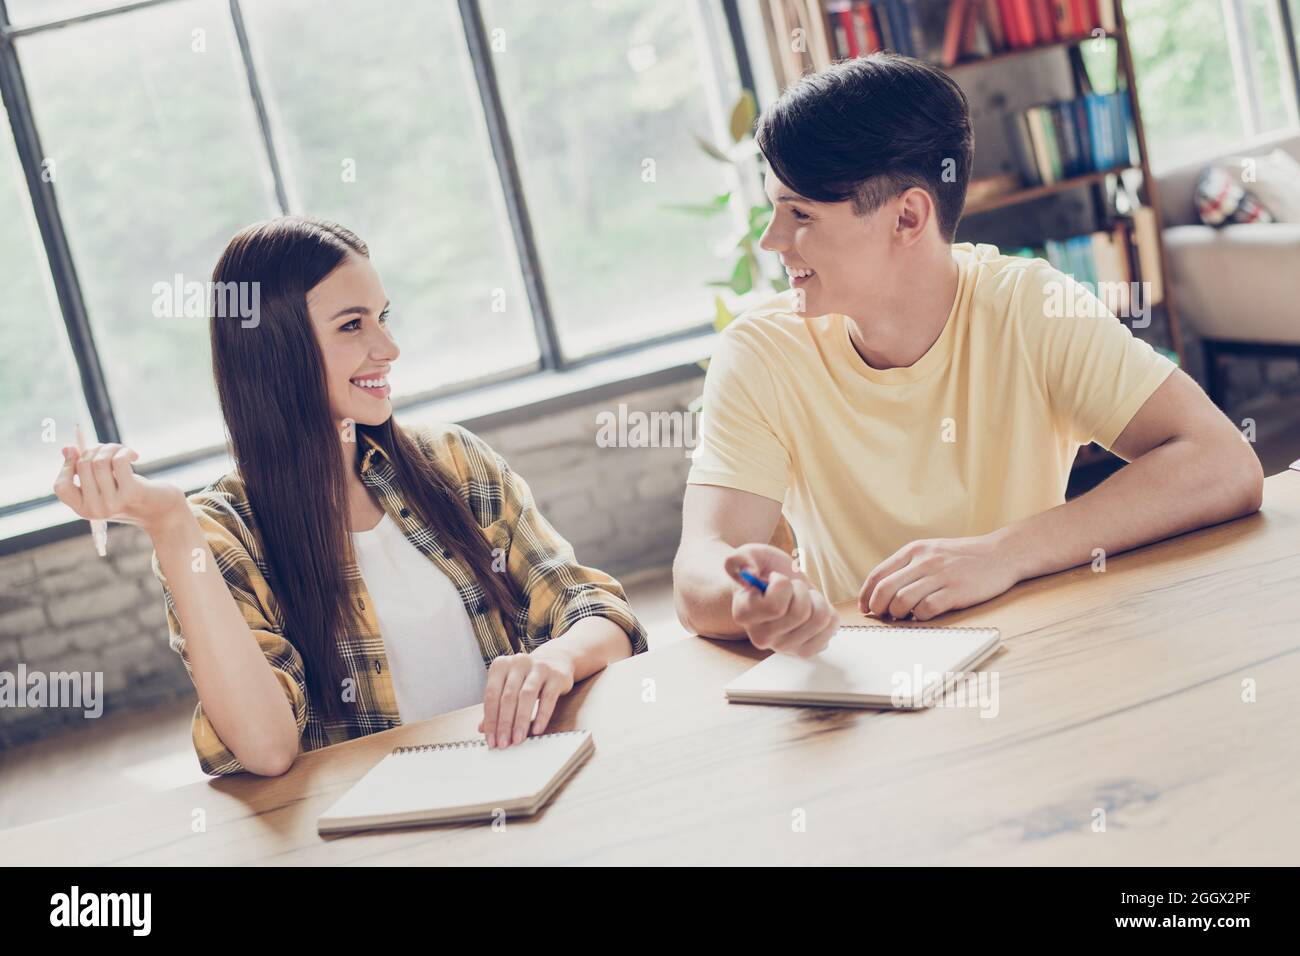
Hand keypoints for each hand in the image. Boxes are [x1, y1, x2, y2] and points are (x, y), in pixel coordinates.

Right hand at [52, 444, 185, 534]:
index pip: (61, 486)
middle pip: (82, 466)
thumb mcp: (105, 484)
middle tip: (111, 450)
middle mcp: (95, 510)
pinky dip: (124, 451)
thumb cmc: (130, 493)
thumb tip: (67, 448)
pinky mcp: (131, 493)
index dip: (66, 465)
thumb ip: (84, 471)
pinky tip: (134, 455)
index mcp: (83, 510)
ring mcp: (112, 503)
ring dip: (111, 447)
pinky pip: (118, 461)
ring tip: (123, 451)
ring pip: (100, 460)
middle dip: (95, 449)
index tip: (77, 452)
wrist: (163, 510)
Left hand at [478, 644, 575, 748]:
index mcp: (501, 665)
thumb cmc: (526, 677)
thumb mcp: (509, 686)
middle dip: (504, 724)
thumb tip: (482, 729)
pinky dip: (541, 716)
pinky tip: (537, 730)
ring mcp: (539, 667)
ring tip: (518, 739)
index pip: (491, 695)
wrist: (556, 659)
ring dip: (521, 721)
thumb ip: (496, 705)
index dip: (490, 720)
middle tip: (503, 743)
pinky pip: (548, 698)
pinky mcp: (556, 676)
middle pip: (508, 697)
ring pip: (526, 696)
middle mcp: (518, 663)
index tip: (491, 740)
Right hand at [722, 543, 837, 657]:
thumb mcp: (750, 554)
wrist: (774, 583)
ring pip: (820, 619)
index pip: (775, 606)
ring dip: (816, 599)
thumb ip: (739, 558)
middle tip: (790, 588)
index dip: (782, 585)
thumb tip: (748, 571)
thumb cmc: (762, 569)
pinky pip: (831, 628)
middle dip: (800, 590)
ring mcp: (784, 647)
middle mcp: (761, 637)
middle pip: (800, 613)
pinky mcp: (805, 649)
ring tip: (801, 597)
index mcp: (743, 615)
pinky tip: (812, 610)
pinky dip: (828, 612)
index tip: (772, 578)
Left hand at [858, 534, 1019, 621]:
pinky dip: (919, 616)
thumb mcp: (931, 551)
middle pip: (885, 589)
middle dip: (878, 607)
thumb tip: (881, 591)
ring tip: (903, 616)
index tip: (865, 607)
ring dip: (898, 614)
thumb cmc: (962, 557)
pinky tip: (923, 616)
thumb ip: (908, 566)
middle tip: (881, 616)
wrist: (1001, 553)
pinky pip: (927, 609)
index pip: (879, 574)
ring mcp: (941, 576)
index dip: (866, 594)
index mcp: (914, 550)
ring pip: (902, 601)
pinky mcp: (956, 591)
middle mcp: (924, 561)